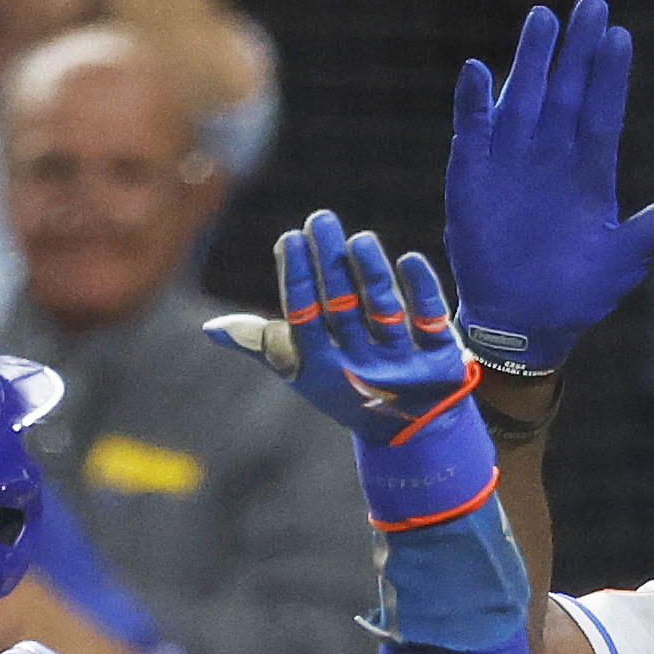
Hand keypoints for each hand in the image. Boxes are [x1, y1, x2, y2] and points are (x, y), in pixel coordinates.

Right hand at [207, 212, 503, 529]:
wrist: (412, 434)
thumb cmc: (346, 389)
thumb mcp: (304, 372)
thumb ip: (264, 344)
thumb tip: (212, 329)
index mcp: (323, 366)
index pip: (304, 318)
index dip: (296, 279)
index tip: (288, 237)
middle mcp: (361, 364)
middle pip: (342, 307)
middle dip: (329, 263)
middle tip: (320, 219)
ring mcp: (402, 362)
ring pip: (384, 310)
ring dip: (371, 272)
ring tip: (360, 238)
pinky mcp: (441, 357)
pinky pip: (430, 320)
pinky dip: (421, 289)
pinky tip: (411, 258)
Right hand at [443, 0, 653, 375]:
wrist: (523, 320)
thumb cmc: (578, 291)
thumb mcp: (622, 260)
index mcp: (590, 171)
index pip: (603, 110)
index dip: (611, 75)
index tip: (621, 36)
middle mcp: (552, 155)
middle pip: (566, 91)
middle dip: (577, 49)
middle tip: (591, 3)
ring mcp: (511, 160)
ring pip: (523, 97)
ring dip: (530, 60)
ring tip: (542, 19)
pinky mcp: (472, 174)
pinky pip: (472, 129)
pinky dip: (472, 101)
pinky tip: (477, 70)